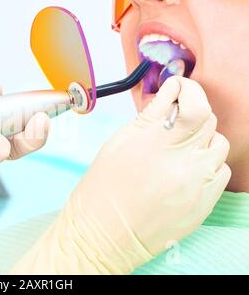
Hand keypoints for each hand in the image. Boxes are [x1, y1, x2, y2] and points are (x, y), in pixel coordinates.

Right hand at [12, 76, 229, 273]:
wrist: (104, 235)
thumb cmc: (101, 192)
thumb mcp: (118, 144)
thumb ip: (148, 119)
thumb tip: (167, 98)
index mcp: (153, 142)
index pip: (191, 102)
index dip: (189, 89)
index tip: (180, 87)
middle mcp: (179, 161)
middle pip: (208, 119)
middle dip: (193, 109)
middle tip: (177, 114)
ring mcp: (195, 183)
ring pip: (218, 143)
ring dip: (202, 137)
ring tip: (182, 146)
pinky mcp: (203, 203)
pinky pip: (221, 171)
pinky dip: (208, 163)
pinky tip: (188, 168)